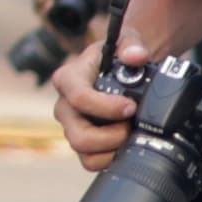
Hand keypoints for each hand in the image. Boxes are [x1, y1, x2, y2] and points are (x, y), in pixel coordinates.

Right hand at [52, 37, 144, 171]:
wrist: (122, 68)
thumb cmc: (119, 55)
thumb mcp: (126, 41)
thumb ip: (132, 45)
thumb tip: (137, 56)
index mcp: (69, 79)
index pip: (79, 97)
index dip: (106, 107)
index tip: (131, 107)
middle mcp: (65, 106)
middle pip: (78, 134)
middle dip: (111, 136)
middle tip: (132, 126)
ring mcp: (72, 126)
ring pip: (84, 151)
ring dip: (112, 148)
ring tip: (131, 134)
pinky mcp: (82, 140)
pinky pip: (91, 161)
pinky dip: (111, 158)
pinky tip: (126, 144)